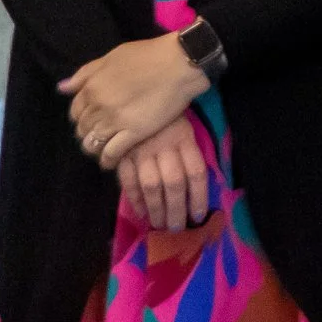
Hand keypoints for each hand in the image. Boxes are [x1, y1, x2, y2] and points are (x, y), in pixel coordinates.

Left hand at [61, 34, 208, 168]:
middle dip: (87, 134)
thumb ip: (86, 73)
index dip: (81, 118)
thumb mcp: (112, 56)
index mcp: (92, 87)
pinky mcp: (134, 133)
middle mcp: (98, 106)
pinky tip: (111, 161)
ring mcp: (115, 121)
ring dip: (95, 149)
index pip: (75, 111)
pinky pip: (111, 153)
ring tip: (103, 150)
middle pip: (83, 129)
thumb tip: (62, 88)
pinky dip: (108, 160)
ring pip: (93, 143)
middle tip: (99, 135)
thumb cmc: (148, 55)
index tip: (91, 119)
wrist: (179, 63)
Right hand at [117, 116, 213, 231]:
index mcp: (185, 138)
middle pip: (174, 183)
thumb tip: (196, 188)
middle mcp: (165, 146)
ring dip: (155, 209)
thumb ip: (189, 154)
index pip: (196, 172)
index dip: (199, 196)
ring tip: (159, 225)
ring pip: (151, 185)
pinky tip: (141, 212)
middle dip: (176, 210)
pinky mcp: (123, 153)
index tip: (198, 216)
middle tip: (177, 228)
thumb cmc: (167, 116)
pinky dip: (134, 199)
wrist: (138, 92)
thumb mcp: (185, 128)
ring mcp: (142, 150)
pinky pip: (128, 180)